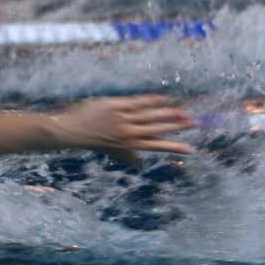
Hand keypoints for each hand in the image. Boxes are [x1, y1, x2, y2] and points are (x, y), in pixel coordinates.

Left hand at [50, 95, 195, 166]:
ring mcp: (123, 119)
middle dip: (178, 126)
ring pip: (151, 114)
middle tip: (195, 123)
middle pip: (159, 128)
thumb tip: (139, 166)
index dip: (174, 147)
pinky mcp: (116, 106)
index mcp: (129, 144)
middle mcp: (129, 133)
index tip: (190, 149)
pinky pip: (138, 102)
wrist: (69, 130)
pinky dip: (152, 100)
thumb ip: (127, 156)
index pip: (156, 145)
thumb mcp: (110, 150)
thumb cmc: (90, 140)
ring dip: (170, 112)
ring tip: (185, 111)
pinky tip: (164, 98)